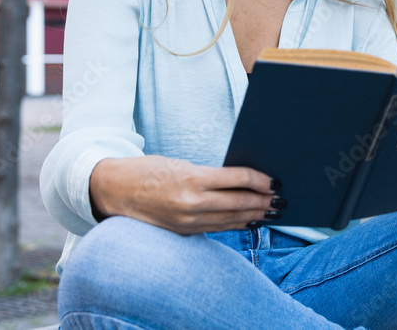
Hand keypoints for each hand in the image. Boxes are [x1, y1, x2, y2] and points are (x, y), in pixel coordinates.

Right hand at [89, 155, 281, 233]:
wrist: (114, 190)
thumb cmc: (150, 170)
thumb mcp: (181, 164)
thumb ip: (211, 174)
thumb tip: (243, 179)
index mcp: (192, 178)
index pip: (237, 179)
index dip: (260, 180)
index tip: (275, 181)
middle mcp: (191, 202)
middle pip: (239, 203)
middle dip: (264, 201)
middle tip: (282, 199)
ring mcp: (187, 220)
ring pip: (231, 219)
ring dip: (255, 215)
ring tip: (272, 211)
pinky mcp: (183, 231)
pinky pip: (217, 228)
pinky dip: (236, 224)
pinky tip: (249, 220)